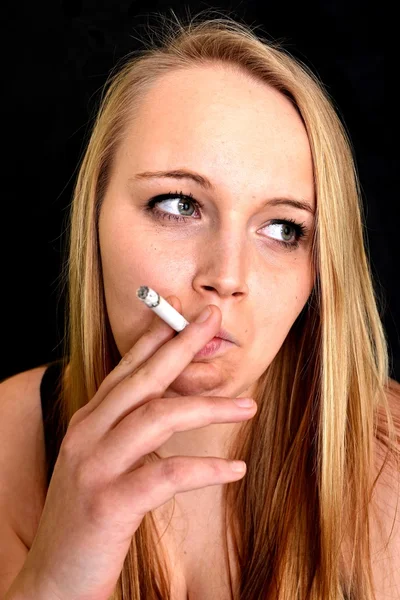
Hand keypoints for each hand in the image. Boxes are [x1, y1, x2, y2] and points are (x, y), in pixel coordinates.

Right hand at [17, 297, 256, 599]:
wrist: (53, 580)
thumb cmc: (88, 517)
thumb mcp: (103, 463)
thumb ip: (129, 431)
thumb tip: (171, 404)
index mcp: (89, 421)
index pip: (126, 368)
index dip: (157, 337)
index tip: (187, 315)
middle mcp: (87, 434)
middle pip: (142, 379)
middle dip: (181, 345)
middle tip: (213, 321)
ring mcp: (94, 467)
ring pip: (157, 417)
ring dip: (208, 407)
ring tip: (248, 404)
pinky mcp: (108, 504)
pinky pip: (166, 475)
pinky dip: (206, 470)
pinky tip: (235, 469)